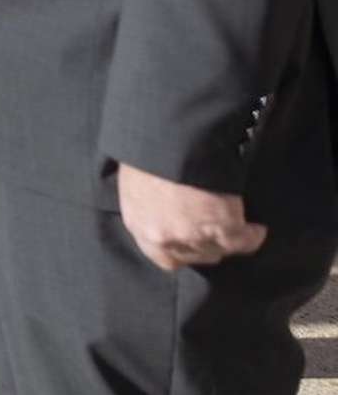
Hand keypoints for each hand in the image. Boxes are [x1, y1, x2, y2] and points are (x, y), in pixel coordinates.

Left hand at [118, 164, 268, 271]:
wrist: (170, 138)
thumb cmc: (148, 152)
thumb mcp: (137, 182)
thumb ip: (148, 204)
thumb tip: (162, 210)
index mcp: (138, 223)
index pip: (161, 256)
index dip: (181, 250)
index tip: (194, 242)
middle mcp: (162, 237)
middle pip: (193, 256)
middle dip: (205, 247)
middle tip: (217, 234)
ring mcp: (192, 236)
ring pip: (217, 250)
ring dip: (228, 241)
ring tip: (240, 230)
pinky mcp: (222, 229)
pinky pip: (243, 241)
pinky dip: (252, 236)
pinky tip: (256, 229)